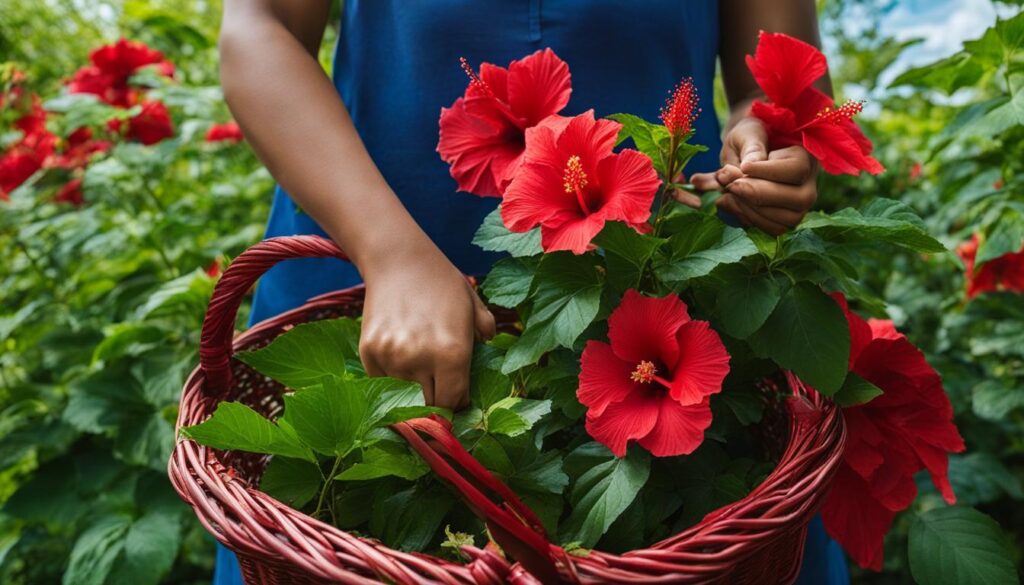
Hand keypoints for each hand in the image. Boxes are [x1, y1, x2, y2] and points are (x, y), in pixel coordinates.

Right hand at [358, 243, 495, 409]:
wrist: (399, 259)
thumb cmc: (443, 283)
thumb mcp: (475, 307)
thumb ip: (487, 335)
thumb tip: (488, 353)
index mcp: (452, 353)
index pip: (453, 403)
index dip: (457, 404)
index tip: (456, 397)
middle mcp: (420, 359)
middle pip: (428, 405)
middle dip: (435, 400)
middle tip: (438, 385)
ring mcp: (391, 357)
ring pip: (403, 394)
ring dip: (412, 387)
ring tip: (418, 361)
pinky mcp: (369, 352)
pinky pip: (381, 381)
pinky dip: (391, 377)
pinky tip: (399, 354)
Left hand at [689, 117, 817, 235]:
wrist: (744, 154)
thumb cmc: (749, 139)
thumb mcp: (748, 133)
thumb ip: (750, 147)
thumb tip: (747, 167)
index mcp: (805, 158)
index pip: (796, 170)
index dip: (768, 171)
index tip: (743, 167)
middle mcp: (808, 185)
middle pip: (798, 198)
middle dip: (759, 194)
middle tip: (730, 185)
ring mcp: (798, 207)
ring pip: (786, 219)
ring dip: (752, 209)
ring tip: (726, 193)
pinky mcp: (783, 220)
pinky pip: (771, 228)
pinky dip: (747, 218)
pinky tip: (728, 202)